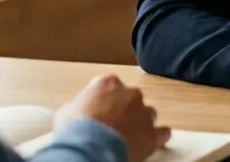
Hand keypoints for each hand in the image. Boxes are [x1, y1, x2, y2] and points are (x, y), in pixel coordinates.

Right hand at [56, 74, 171, 161]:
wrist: (91, 146)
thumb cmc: (76, 128)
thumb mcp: (67, 112)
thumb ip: (78, 106)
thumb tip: (75, 112)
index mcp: (108, 83)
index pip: (109, 86)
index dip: (105, 99)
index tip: (101, 109)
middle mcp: (129, 93)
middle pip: (132, 98)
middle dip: (126, 109)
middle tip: (114, 124)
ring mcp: (143, 112)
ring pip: (148, 113)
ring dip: (141, 122)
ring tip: (130, 136)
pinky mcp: (152, 133)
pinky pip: (162, 132)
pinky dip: (158, 137)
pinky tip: (151, 143)